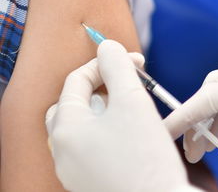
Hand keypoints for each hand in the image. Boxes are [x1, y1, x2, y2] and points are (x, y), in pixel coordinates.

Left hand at [46, 40, 194, 191]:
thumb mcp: (133, 102)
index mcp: (66, 130)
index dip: (106, 64)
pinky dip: (110, 131)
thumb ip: (117, 68)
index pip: (77, 80)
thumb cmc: (145, 159)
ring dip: (108, 109)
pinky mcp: (91, 180)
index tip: (135, 62)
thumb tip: (107, 47)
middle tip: (130, 85)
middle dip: (103, 87)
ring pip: (85, 125)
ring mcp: (75, 169)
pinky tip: (132, 134)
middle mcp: (63, 151)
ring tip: (135, 108)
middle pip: (75, 103)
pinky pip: (94, 146)